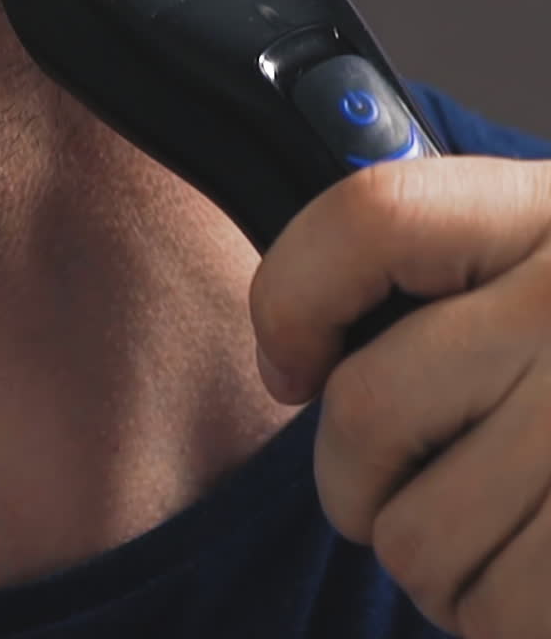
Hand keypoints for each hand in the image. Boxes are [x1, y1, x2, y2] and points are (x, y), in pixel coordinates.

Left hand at [249, 155, 550, 637]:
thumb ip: (462, 275)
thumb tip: (304, 358)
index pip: (371, 219)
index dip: (293, 299)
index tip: (293, 364)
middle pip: (366, 409)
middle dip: (356, 480)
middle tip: (402, 485)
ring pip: (417, 540)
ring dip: (436, 564)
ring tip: (507, 530)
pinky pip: (499, 616)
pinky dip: (500, 618)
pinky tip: (543, 571)